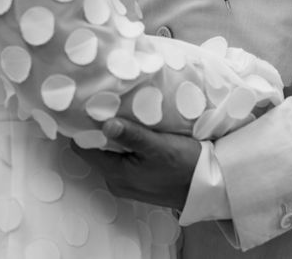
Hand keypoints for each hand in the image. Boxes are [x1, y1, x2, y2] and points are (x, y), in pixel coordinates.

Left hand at [71, 118, 201, 209]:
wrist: (208, 186)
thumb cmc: (185, 164)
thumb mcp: (159, 146)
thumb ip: (132, 135)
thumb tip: (105, 124)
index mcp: (116, 174)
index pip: (82, 148)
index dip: (83, 127)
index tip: (89, 107)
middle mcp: (116, 181)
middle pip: (94, 150)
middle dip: (98, 130)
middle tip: (106, 105)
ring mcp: (126, 183)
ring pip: (108, 154)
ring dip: (112, 137)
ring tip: (120, 114)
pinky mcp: (136, 181)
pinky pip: (120, 159)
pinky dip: (123, 145)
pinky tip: (134, 131)